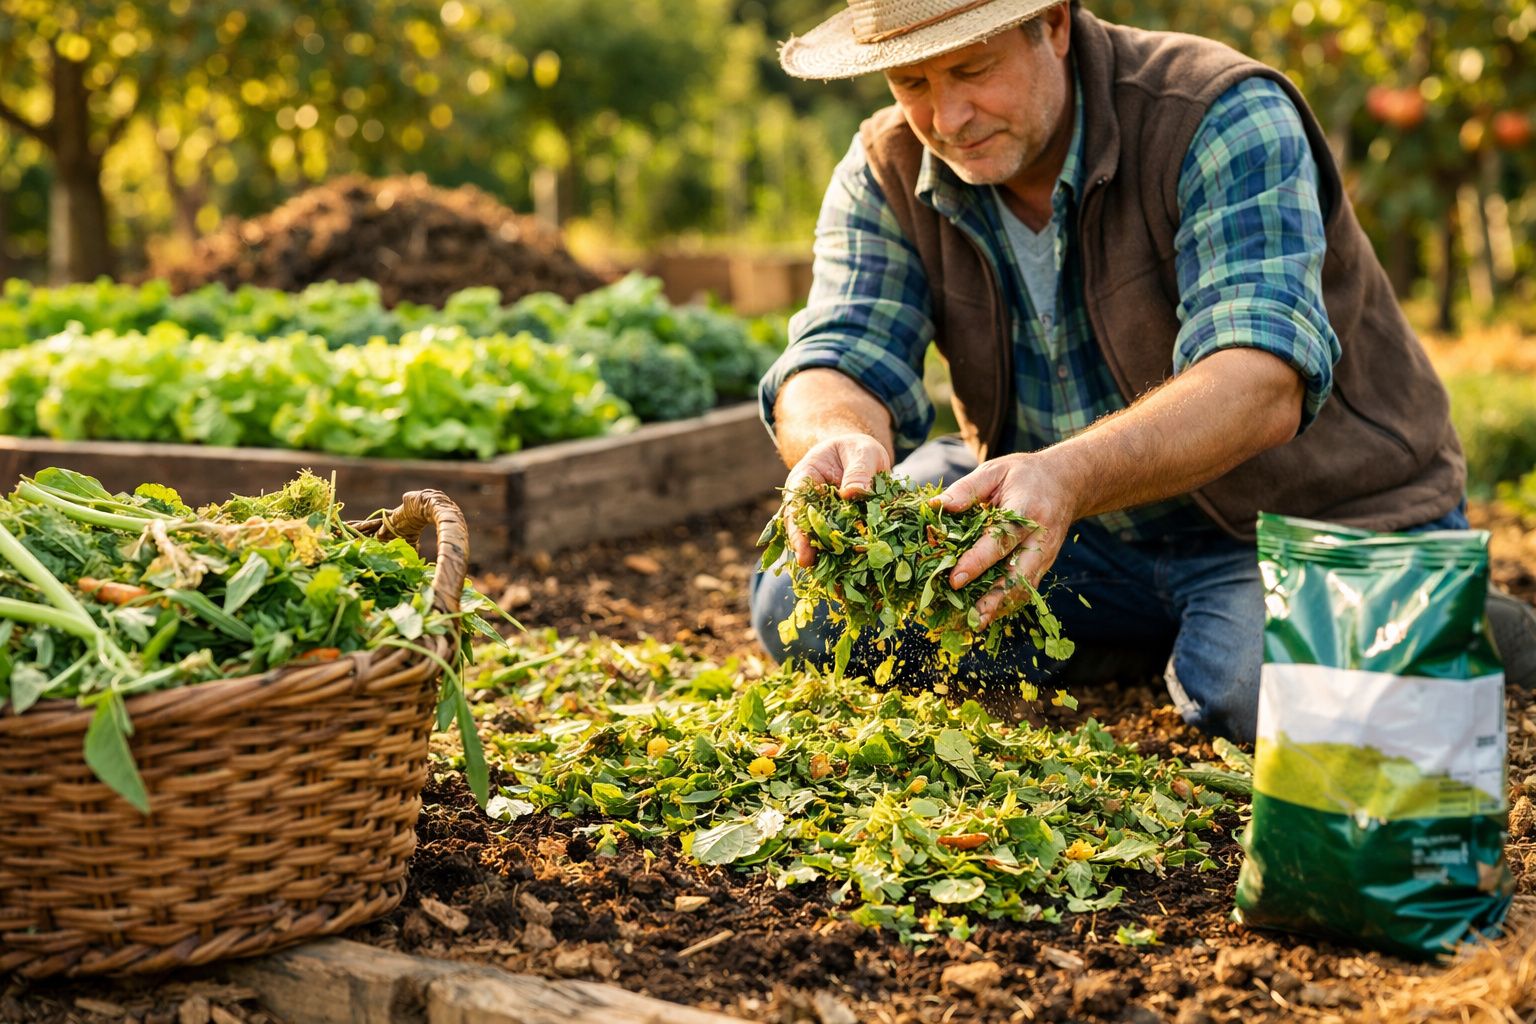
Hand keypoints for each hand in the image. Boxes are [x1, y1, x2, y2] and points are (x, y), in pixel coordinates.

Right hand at [781, 433, 892, 566]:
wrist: (861, 456)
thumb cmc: (857, 450)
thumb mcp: (862, 452)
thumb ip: (859, 470)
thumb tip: (853, 493)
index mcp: (805, 479)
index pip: (796, 505)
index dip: (798, 528)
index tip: (802, 548)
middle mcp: (807, 502)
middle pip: (801, 529)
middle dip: (805, 548)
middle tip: (809, 567)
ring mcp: (820, 517)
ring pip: (816, 541)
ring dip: (823, 560)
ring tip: (830, 582)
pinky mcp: (837, 529)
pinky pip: (837, 546)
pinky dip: (842, 561)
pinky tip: (849, 578)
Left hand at [932, 453, 1080, 627]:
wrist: (1067, 483)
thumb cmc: (1024, 475)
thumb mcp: (995, 471)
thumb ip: (967, 489)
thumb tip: (936, 508)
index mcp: (1027, 511)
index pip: (1000, 540)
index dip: (977, 562)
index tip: (955, 579)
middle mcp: (1040, 538)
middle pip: (1019, 574)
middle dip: (994, 597)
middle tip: (969, 615)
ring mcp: (1045, 555)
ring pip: (1024, 588)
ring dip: (1000, 607)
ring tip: (974, 623)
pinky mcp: (1044, 565)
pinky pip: (1025, 589)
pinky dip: (1006, 604)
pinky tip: (984, 615)